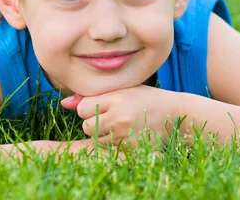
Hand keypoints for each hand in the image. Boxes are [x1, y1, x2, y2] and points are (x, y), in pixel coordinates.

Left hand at [60, 85, 180, 145]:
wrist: (175, 114)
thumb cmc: (147, 98)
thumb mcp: (123, 89)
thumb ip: (95, 96)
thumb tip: (64, 103)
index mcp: (116, 98)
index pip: (84, 108)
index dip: (92, 107)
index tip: (107, 105)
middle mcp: (119, 118)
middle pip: (86, 125)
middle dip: (95, 122)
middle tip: (115, 116)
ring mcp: (124, 136)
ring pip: (96, 138)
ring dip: (104, 134)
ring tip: (123, 124)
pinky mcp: (130, 150)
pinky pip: (109, 149)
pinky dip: (114, 143)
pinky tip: (128, 134)